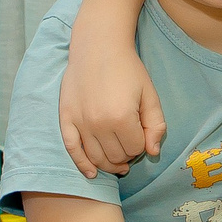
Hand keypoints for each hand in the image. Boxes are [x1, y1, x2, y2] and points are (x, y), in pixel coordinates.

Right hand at [58, 50, 164, 177]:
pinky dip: (82, 165)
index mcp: (121, 117)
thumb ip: (156, 125)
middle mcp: (98, 123)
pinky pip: (72, 150)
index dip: (142, 144)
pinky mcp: (66, 118)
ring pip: (96, 158)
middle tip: (130, 142)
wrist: (98, 47)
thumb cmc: (128, 69)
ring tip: (118, 161)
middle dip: (127, 154)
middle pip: (116, 156)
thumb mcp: (150, 94)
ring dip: (110, 163)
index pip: (135, 149)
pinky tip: (92, 173)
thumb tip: (152, 153)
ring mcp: (80, 122)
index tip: (142, 133)